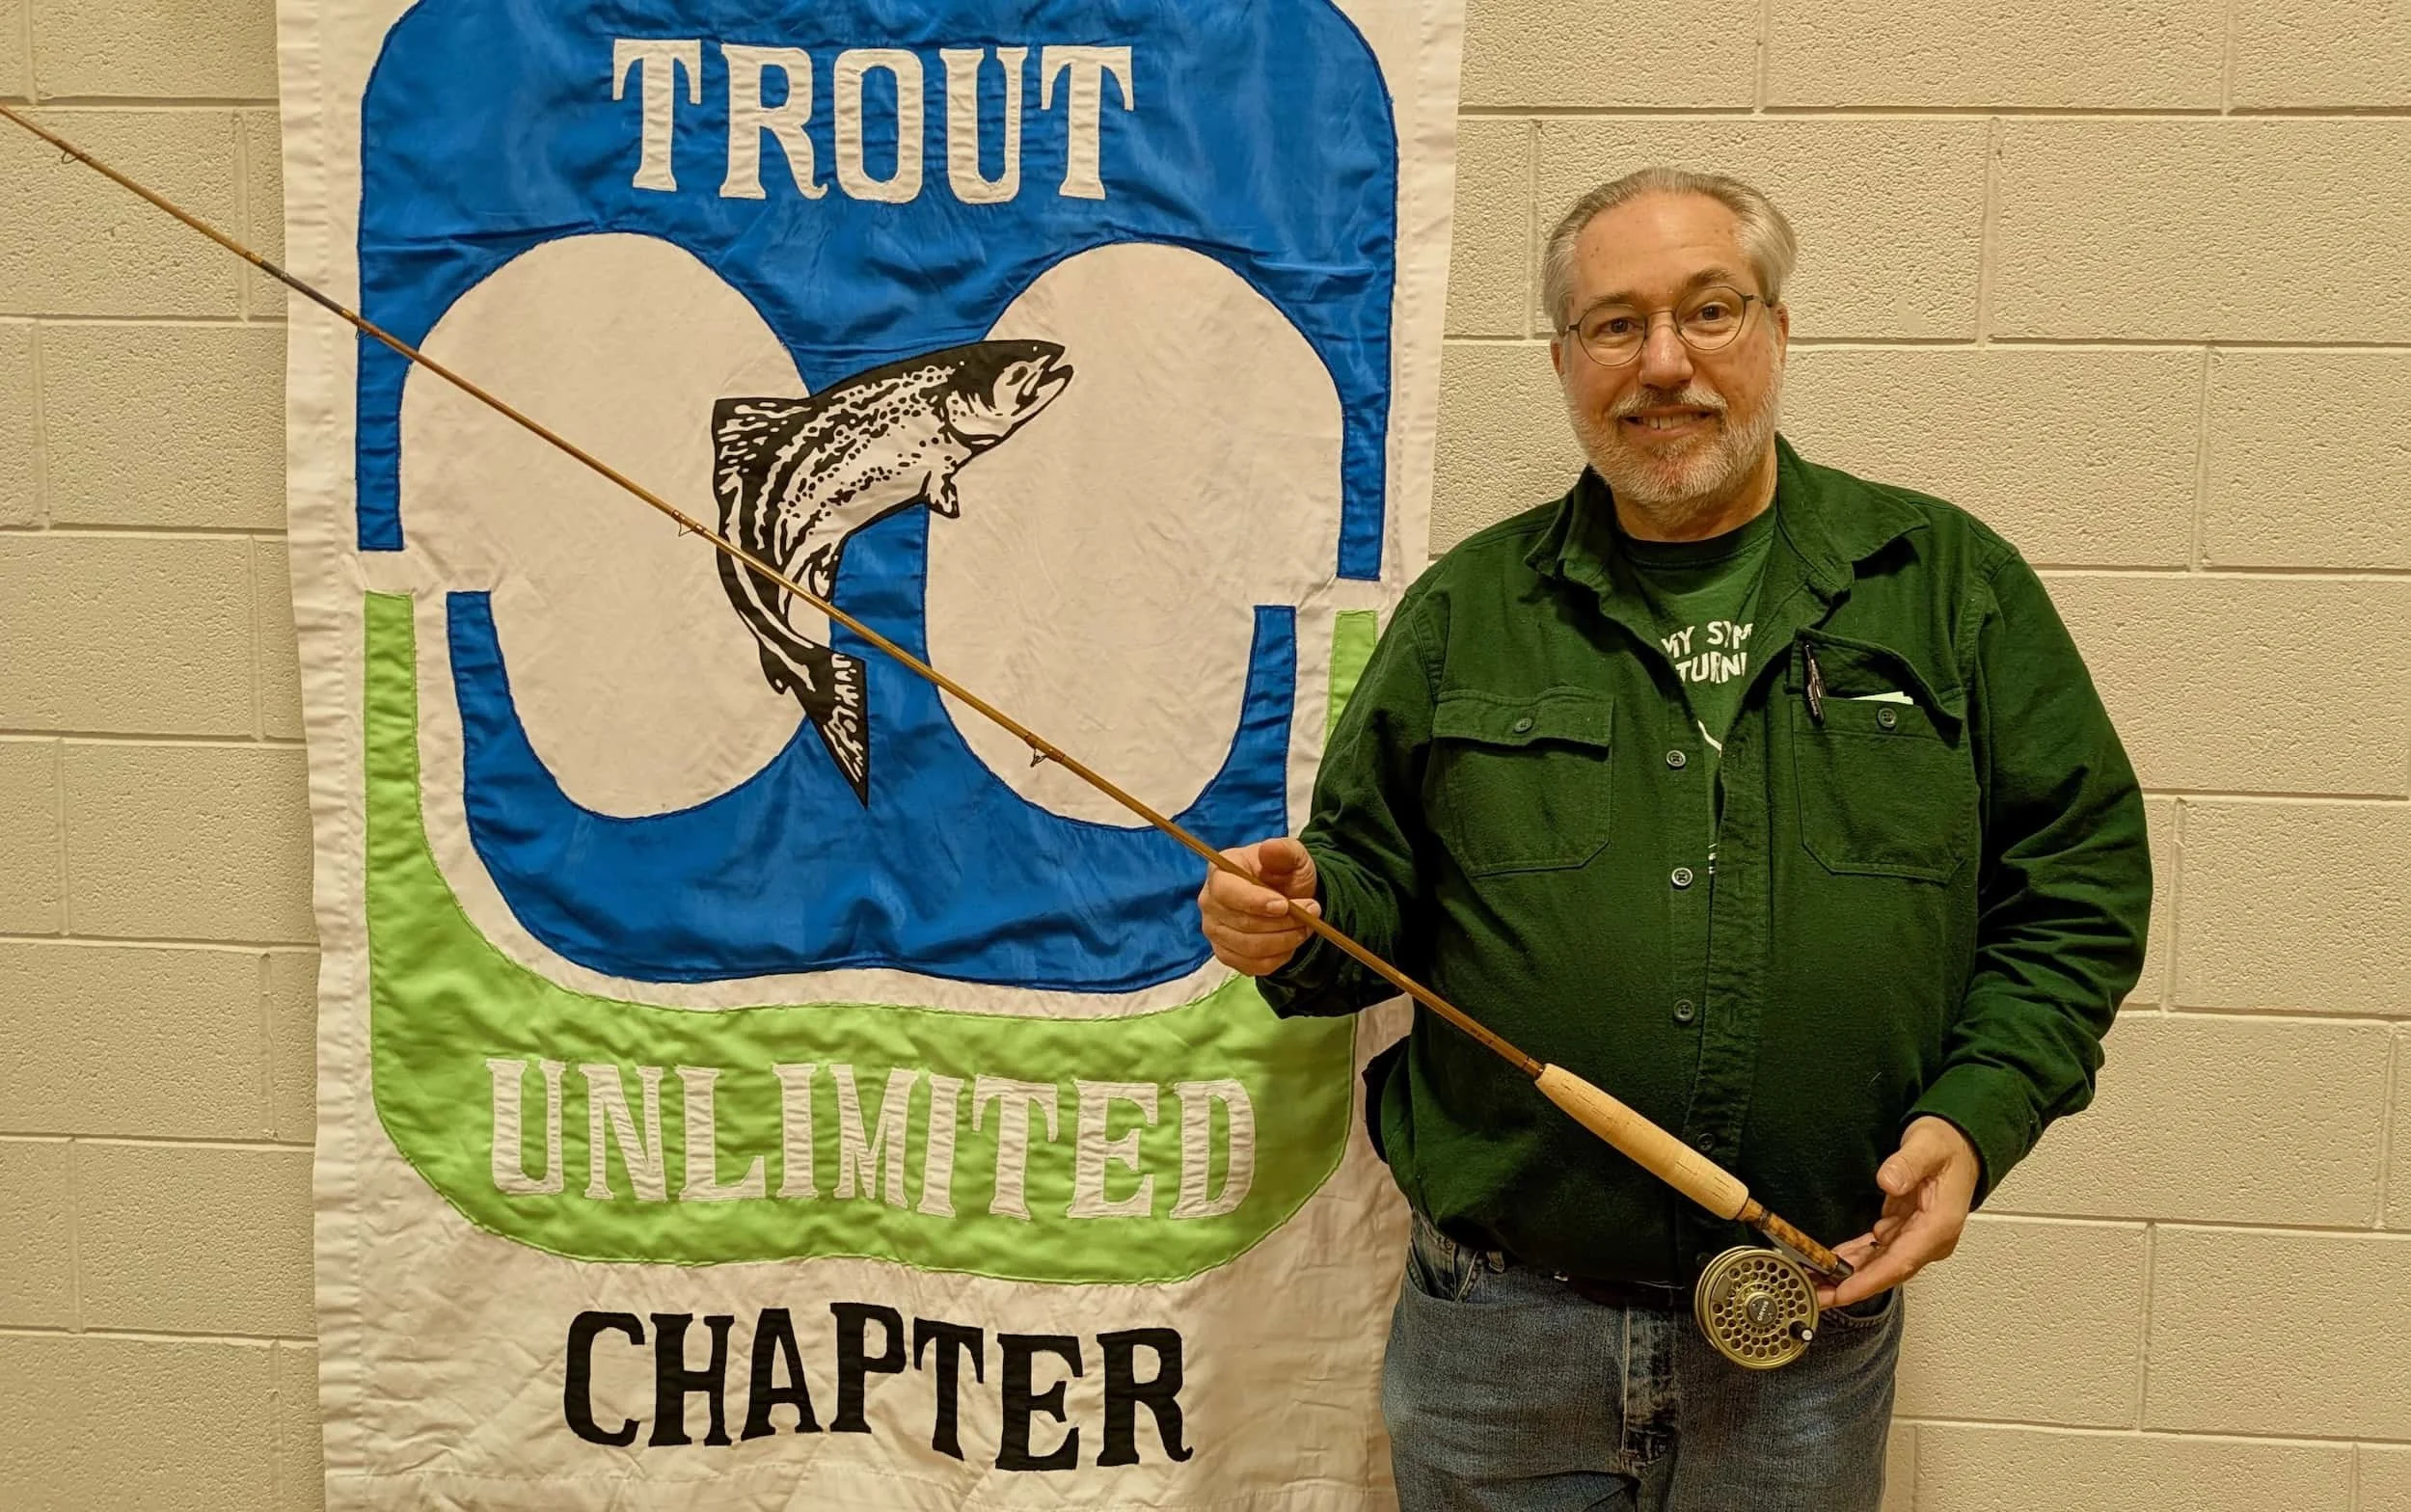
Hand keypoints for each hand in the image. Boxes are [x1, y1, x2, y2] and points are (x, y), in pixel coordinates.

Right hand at [1197, 838, 1320, 976]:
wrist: (1288, 899)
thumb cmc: (1284, 874)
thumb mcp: (1293, 857)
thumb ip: (1284, 851)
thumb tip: (1269, 849)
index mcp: (1219, 872)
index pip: (1226, 891)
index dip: (1254, 901)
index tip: (1284, 905)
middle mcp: (1209, 903)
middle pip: (1241, 923)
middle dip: (1282, 921)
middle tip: (1312, 911)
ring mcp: (1215, 932)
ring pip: (1250, 947)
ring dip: (1285, 940)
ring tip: (1306, 926)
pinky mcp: (1226, 955)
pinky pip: (1252, 966)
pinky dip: (1278, 957)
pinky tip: (1290, 941)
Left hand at [1817, 1116, 1979, 1308]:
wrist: (1961, 1145)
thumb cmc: (1949, 1146)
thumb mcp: (1927, 1145)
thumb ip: (1908, 1164)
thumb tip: (1890, 1181)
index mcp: (1938, 1226)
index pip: (1900, 1263)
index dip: (1869, 1281)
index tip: (1842, 1292)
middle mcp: (1929, 1239)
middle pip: (1887, 1272)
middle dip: (1850, 1286)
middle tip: (1816, 1294)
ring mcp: (1918, 1237)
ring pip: (1879, 1265)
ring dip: (1848, 1276)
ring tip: (1815, 1283)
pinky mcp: (1906, 1231)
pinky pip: (1877, 1252)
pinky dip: (1854, 1259)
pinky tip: (1831, 1264)